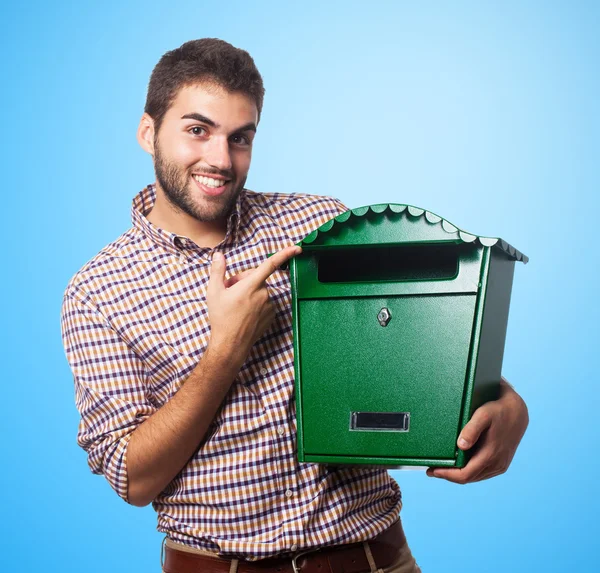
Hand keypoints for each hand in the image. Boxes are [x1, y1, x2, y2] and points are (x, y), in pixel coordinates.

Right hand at [206, 246, 300, 364]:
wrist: (230, 344)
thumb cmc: (221, 318)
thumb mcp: (214, 292)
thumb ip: (218, 270)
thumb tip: (218, 255)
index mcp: (251, 285)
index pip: (270, 264)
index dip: (285, 254)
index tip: (297, 249)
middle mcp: (264, 294)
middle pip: (256, 278)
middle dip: (244, 280)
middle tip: (229, 291)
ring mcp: (269, 305)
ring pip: (260, 291)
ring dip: (249, 293)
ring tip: (235, 305)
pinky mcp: (272, 315)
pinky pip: (264, 303)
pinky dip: (256, 304)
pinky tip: (244, 313)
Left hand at [427, 378, 528, 483]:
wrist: (517, 411)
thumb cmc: (497, 410)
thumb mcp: (483, 414)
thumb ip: (472, 429)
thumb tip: (460, 445)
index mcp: (491, 455)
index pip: (465, 475)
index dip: (446, 475)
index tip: (431, 471)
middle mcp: (497, 464)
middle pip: (468, 478)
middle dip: (448, 475)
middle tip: (431, 469)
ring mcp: (500, 465)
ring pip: (474, 477)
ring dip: (458, 475)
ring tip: (441, 467)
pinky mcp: (501, 464)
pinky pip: (481, 473)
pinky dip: (468, 472)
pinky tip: (458, 465)